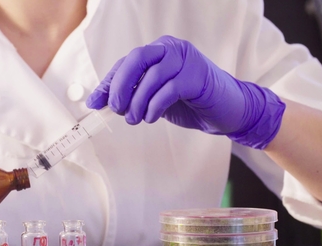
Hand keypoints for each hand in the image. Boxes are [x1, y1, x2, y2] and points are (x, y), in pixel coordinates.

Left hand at [86, 35, 284, 148]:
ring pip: (152, 76)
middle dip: (120, 85)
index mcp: (159, 51)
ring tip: (135, 119)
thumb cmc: (189, 102)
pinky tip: (152, 117)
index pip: (126, 62)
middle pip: (137, 59)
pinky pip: (168, 90)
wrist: (227, 111)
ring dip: (138, 102)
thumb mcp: (154, 98)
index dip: (108, 83)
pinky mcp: (198, 77)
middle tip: (116, 108)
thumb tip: (100, 102)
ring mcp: (187, 60)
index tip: (95, 103)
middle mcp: (172, 49)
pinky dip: (154, 106)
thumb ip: (132, 95)